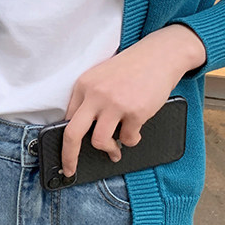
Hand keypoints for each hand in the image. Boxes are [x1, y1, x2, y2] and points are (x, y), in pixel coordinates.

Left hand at [60, 24, 205, 176]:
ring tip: (114, 151)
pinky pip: (128, 139)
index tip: (65, 155)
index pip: (67, 119)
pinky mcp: (136, 112)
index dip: (65, 141)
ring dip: (108, 150)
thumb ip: (90, 99)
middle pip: (72, 134)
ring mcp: (115, 104)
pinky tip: (135, 131)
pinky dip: (131, 139)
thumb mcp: (101, 77)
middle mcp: (96, 94)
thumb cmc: (131, 68)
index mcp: (84, 85)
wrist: (159, 55)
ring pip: (99, 141)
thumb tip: (83, 130)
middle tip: (70, 169)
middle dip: (69, 157)